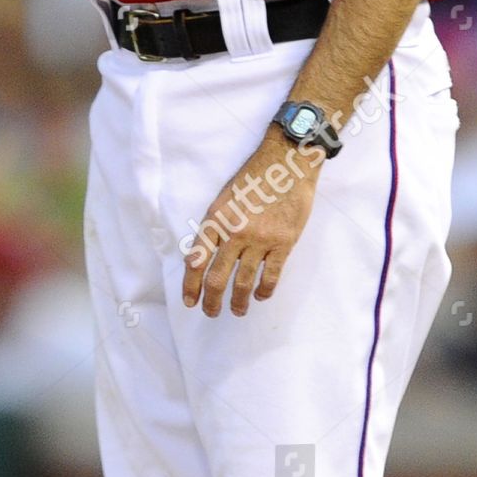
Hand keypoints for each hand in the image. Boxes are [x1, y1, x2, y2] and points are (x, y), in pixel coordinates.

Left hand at [181, 130, 321, 317]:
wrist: (286, 164)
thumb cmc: (253, 178)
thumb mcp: (224, 198)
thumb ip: (216, 226)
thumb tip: (205, 256)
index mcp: (216, 219)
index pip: (197, 260)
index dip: (191, 285)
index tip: (190, 301)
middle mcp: (235, 232)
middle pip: (217, 277)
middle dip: (211, 301)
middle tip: (210, 313)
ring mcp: (260, 239)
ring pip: (244, 282)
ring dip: (239, 302)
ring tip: (237, 311)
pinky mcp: (283, 243)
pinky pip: (271, 276)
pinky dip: (264, 290)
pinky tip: (260, 296)